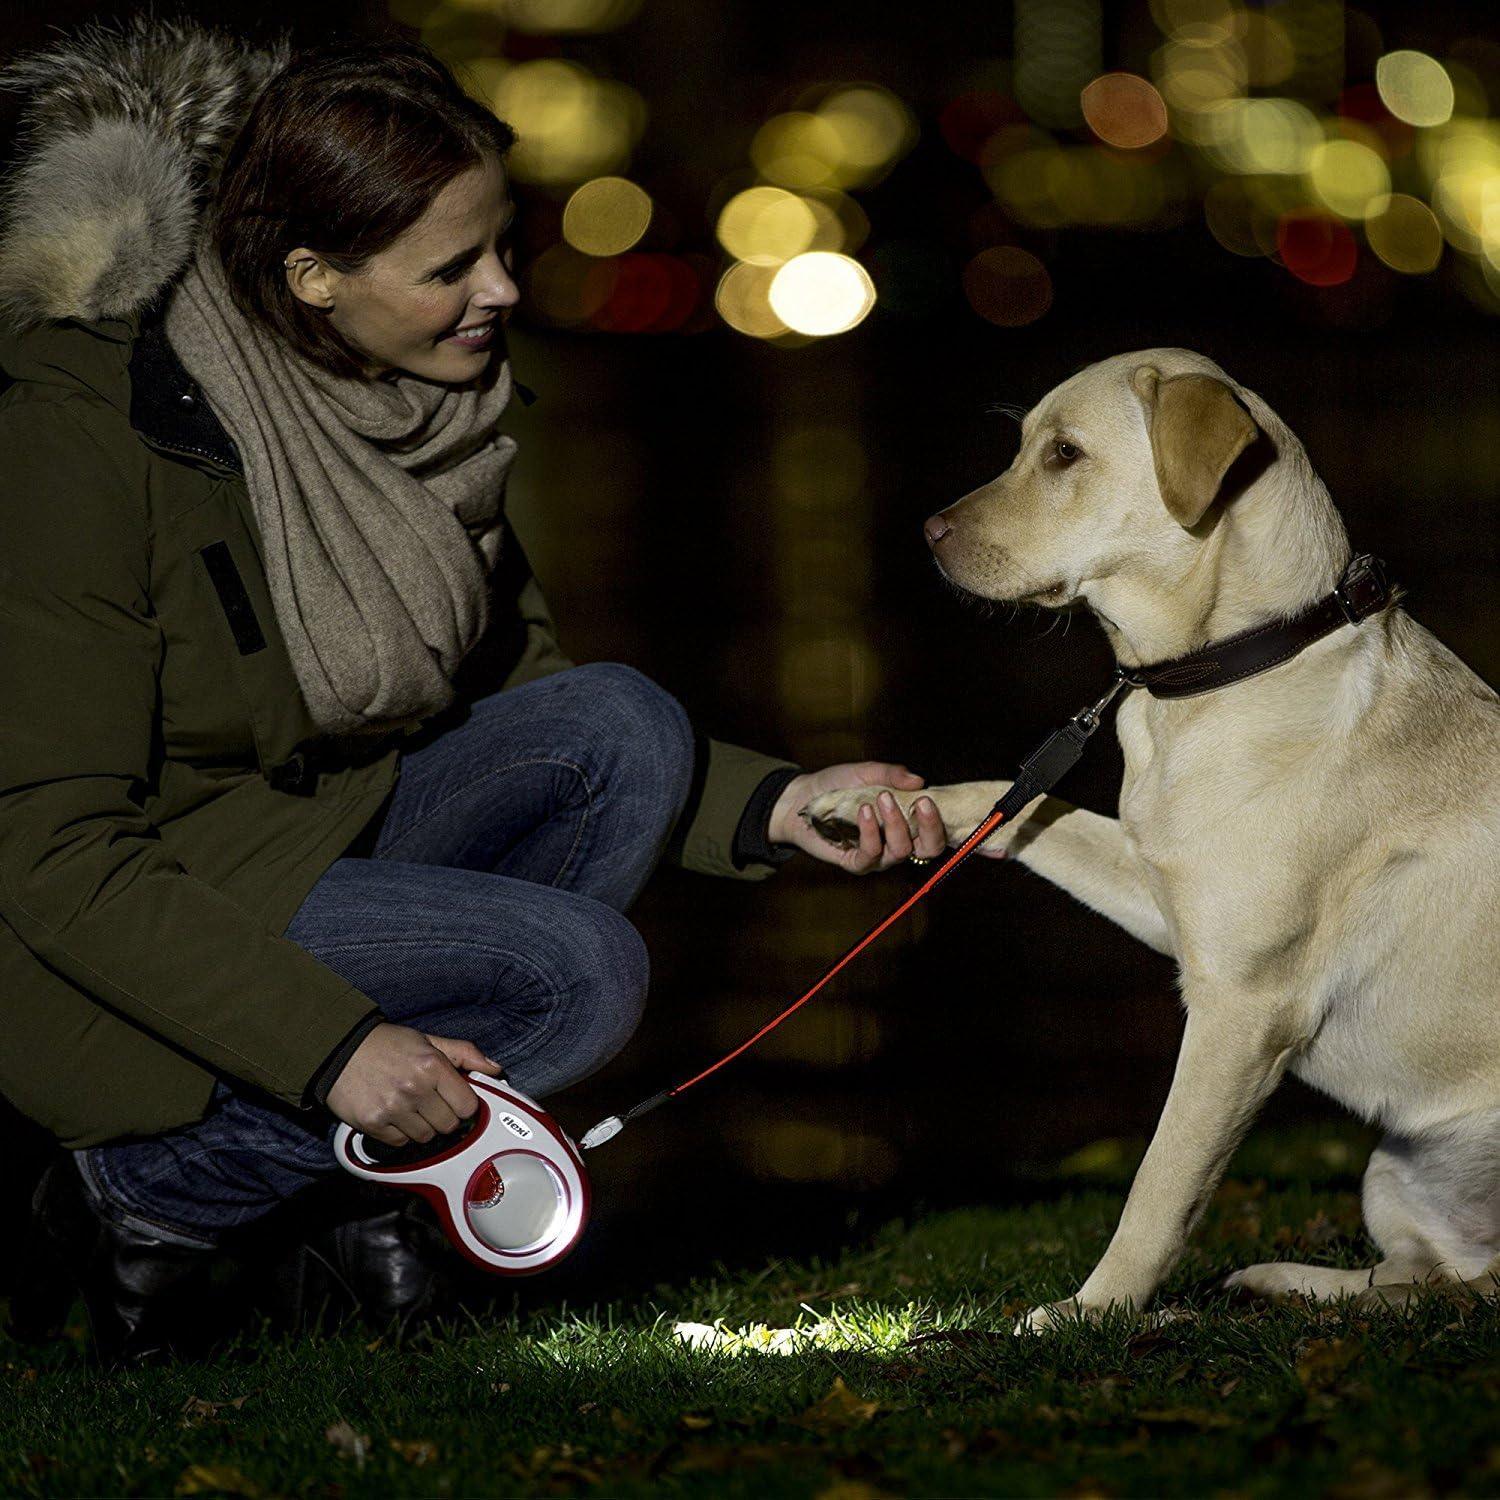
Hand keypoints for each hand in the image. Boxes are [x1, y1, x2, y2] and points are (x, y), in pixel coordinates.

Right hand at [325, 1022, 503, 1147]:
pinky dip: (401, 1133)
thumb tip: (494, 1069)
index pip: (468, 1105)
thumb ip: (464, 1053)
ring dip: (423, 1126)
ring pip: (427, 1137)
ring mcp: (393, 1108)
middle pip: (449, 1125)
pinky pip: (401, 1143)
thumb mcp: (428, 1040)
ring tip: (410, 1106)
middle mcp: (414, 1088)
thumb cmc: (386, 1044)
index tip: (456, 1100)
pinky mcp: (373, 1124)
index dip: (464, 1104)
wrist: (339, 1049)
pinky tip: (394, 1115)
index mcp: (432, 1065)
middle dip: (444, 1115)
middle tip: (431, 1102)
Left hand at [768, 762, 947, 873]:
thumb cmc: (836, 785)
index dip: (938, 820)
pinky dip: (870, 831)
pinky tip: (864, 811)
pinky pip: (871, 854)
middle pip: (928, 849)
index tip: (928, 798)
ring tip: (881, 798)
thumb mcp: (865, 772)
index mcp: (906, 821)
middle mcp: (896, 841)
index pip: (934, 830)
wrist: (801, 797)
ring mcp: (877, 855)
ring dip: (895, 823)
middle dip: (930, 827)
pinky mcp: (856, 863)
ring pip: (900, 851)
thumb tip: (918, 780)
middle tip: (922, 802)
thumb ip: (891, 775)